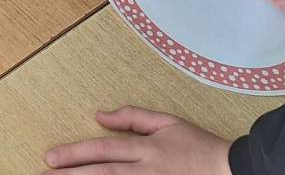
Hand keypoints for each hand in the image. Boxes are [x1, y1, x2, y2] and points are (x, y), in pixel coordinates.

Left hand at [45, 107, 230, 173]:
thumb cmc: (199, 146)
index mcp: (147, 148)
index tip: (51, 157)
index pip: (103, 150)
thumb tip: (100, 115)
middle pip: (103, 173)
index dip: (75, 154)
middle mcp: (148, 170)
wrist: (233, 170)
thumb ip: (132, 117)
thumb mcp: (167, 122)